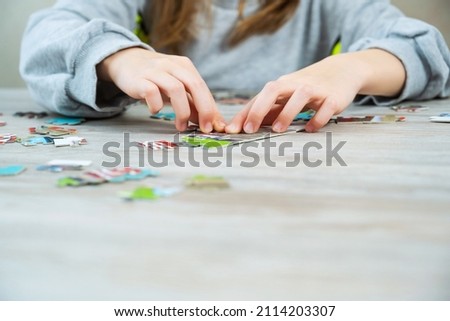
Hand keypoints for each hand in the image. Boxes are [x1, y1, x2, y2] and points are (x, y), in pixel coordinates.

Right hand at [97, 47, 224, 131]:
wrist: (125, 61)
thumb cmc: (155, 78)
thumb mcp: (176, 86)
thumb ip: (192, 103)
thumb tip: (210, 123)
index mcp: (184, 66)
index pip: (202, 87)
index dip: (211, 108)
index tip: (214, 126)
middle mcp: (172, 65)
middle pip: (194, 85)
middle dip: (203, 109)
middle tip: (204, 128)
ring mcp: (155, 71)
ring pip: (175, 89)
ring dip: (182, 111)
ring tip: (181, 126)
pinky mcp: (139, 79)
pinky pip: (151, 92)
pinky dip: (157, 105)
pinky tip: (156, 110)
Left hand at [225, 50, 405, 132]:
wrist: (342, 71)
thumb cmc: (307, 87)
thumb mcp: (287, 96)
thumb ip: (269, 110)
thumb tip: (245, 127)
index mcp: (281, 86)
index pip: (258, 98)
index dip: (244, 113)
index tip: (232, 129)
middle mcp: (295, 85)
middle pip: (273, 91)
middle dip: (259, 110)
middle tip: (249, 130)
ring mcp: (315, 90)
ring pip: (298, 97)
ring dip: (287, 113)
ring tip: (277, 130)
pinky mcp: (333, 98)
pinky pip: (325, 108)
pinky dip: (317, 119)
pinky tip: (309, 129)